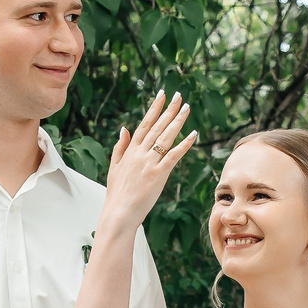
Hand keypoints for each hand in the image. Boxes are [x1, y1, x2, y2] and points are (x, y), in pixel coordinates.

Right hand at [98, 91, 194, 231]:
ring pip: (165, 137)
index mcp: (130, 151)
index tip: (161, 95)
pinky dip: (184, 144)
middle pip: (157, 127)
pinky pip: (173, 155)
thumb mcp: (114, 167)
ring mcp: (149, 163)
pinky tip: (193, 134)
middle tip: (179, 96)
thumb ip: (119, 147)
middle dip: (169, 110)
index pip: (144, 124)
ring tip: (187, 108)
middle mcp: (140, 153)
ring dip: (177, 121)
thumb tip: (124, 128)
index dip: (154, 108)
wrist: (118, 212)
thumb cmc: (117, 193)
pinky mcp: (158, 174)